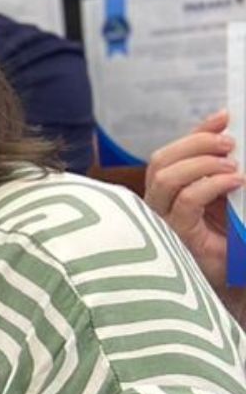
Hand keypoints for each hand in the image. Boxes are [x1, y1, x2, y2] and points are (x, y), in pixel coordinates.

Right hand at [144, 112, 240, 291]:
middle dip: (195, 144)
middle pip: (160, 162)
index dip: (195, 132)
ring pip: (165, 178)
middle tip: (229, 143)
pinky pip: (185, 201)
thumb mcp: (228, 199)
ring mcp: (163, 222)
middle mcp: (159, 206)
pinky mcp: (175, 237)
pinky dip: (210, 185)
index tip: (224, 116)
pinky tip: (234, 182)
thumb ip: (224, 174)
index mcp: (170, 194)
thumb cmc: (230, 243)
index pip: (171, 154)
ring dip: (201, 163)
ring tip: (232, 165)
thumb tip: (230, 137)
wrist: (233, 278)